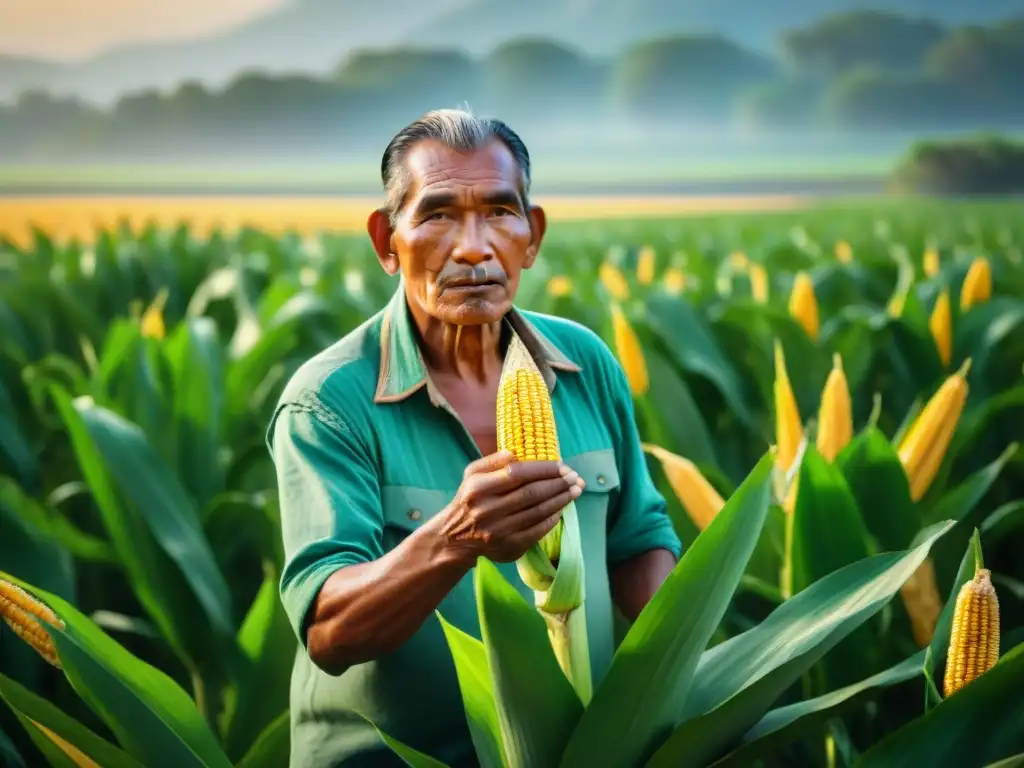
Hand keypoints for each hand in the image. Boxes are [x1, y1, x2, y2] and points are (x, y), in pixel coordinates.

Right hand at [435, 451, 584, 563]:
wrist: (455, 538)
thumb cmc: (470, 499)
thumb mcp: (472, 474)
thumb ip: (493, 461)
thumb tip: (517, 452)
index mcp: (478, 488)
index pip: (517, 474)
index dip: (544, 468)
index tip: (562, 464)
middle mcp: (487, 510)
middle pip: (532, 493)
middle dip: (558, 483)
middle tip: (575, 477)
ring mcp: (499, 531)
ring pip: (538, 512)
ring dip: (561, 500)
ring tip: (575, 490)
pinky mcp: (508, 547)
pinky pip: (537, 530)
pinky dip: (553, 518)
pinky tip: (561, 508)